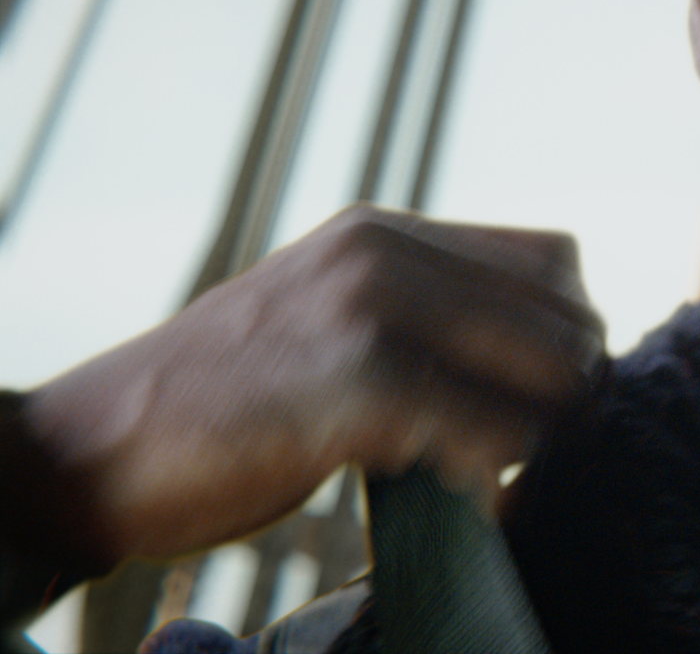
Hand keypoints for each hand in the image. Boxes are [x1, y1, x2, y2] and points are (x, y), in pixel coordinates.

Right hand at [21, 204, 604, 561]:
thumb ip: (420, 318)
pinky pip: (497, 433)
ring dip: (548, 442)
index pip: (555, 261)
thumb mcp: (327, 322)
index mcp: (384, 234)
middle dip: (573, 399)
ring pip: (553, 375)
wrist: (94, 449)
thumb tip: (548, 364)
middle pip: (570, 319)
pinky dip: (501, 480)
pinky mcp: (358, 383)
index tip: (541, 400)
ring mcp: (370, 311)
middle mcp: (385, 254)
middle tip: (539, 455)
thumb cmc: (223, 406)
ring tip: (500, 476)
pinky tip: (466, 497)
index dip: (568, 336)